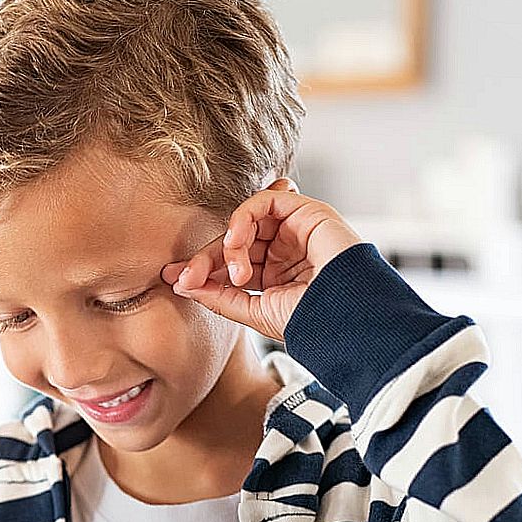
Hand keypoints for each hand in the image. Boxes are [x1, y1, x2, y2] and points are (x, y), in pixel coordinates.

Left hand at [160, 177, 363, 340]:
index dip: (201, 267)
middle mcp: (285, 249)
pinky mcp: (307, 211)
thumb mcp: (254, 312)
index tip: (173, 278)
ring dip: (228, 246)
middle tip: (186, 276)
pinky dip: (242, 219)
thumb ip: (219, 296)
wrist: (348, 318)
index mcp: (276, 274)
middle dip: (205, 258)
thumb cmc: (312, 320)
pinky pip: (263, 200)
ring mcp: (296, 230)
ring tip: (237, 274)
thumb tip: (183, 283)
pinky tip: (237, 244)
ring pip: (245, 221)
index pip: (231, 262)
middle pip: (233, 241)